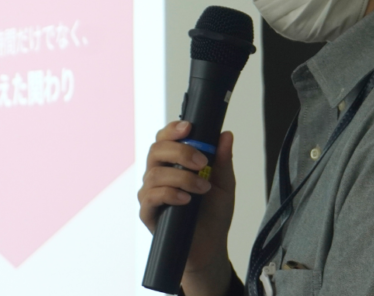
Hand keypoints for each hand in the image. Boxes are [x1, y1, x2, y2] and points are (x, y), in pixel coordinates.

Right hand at [138, 120, 234, 295]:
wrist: (210, 246)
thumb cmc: (214, 213)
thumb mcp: (225, 183)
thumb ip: (223, 159)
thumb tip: (226, 135)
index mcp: (174, 162)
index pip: (165, 138)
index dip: (173, 129)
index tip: (189, 128)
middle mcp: (159, 174)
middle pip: (156, 150)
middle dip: (180, 152)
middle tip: (202, 162)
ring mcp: (151, 193)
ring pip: (154, 173)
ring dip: (182, 178)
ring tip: (203, 188)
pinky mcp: (148, 213)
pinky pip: (151, 196)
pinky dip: (170, 194)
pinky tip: (186, 199)